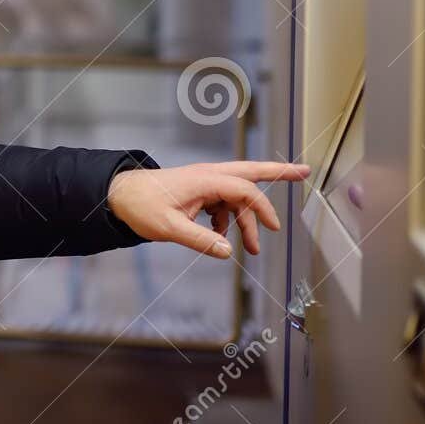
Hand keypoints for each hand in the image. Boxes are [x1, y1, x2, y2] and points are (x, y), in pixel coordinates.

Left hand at [107, 161, 310, 258]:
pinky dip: (227, 221)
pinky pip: (223, 204)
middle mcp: (209, 176)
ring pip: (237, 197)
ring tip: (251, 249)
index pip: (244, 190)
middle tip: (305, 171)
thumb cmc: (141, 206)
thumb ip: (200, 240)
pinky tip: (220, 239)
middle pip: (251, 172)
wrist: (119, 196)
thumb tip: (228, 252)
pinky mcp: (199, 192)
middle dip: (279, 172)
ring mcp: (204, 183)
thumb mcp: (169, 228)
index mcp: (205, 179)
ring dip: (246, 220)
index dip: (262, 208)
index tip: (273, 228)